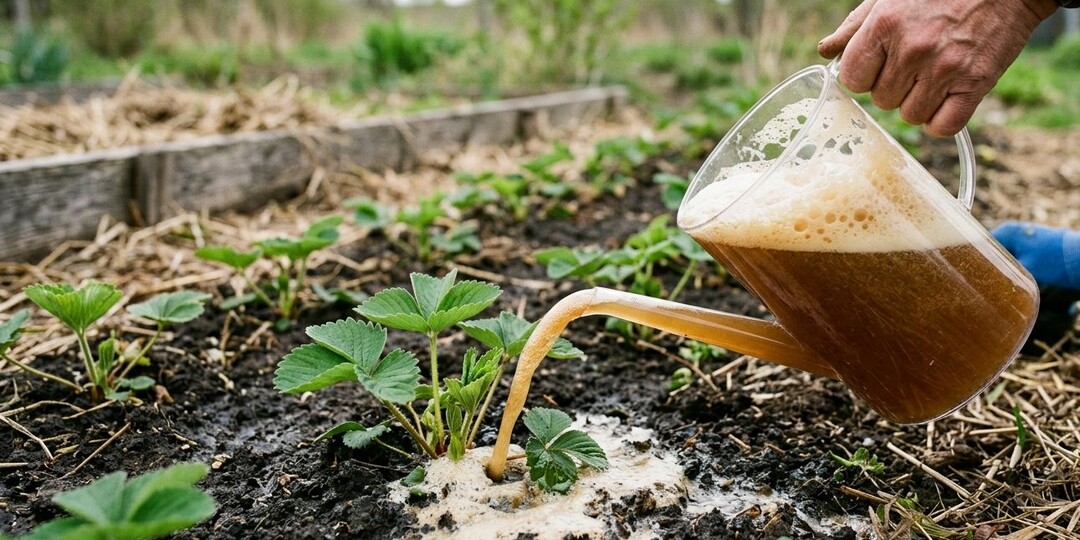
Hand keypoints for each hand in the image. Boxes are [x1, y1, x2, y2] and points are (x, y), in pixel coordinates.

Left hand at [818, 0, 1056, 136]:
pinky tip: (948, 97)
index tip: (880, 67)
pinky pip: (944, 126)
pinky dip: (943, 119)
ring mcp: (944, 69)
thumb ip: (855, 28)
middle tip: (915, 64)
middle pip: (882, 101)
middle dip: (894, 87)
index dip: (865, 77)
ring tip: (934, 75)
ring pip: (910, 116)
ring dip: (918, 103)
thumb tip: (826, 52)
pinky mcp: (975, 84)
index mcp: (885, 25)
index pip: (853, 80)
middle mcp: (912, 49)